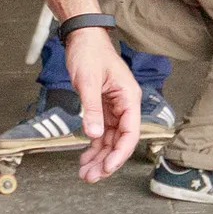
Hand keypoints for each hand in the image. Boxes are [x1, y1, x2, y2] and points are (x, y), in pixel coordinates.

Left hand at [62, 25, 140, 182]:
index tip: (107, 168)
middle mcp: (125, 105)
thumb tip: (93, 135)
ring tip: (86, 173)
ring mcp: (115, 107)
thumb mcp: (87, 80)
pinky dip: (93, 146)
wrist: (82, 36)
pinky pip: (102, 132)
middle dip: (106, 160)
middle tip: (91, 177)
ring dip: (99, 157)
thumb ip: (91, 108)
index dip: (120, 153)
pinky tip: (85, 158)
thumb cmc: (89, 52)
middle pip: (121, 140)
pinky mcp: (104, 107)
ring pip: (110, 139)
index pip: (130, 132)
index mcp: (129, 97)